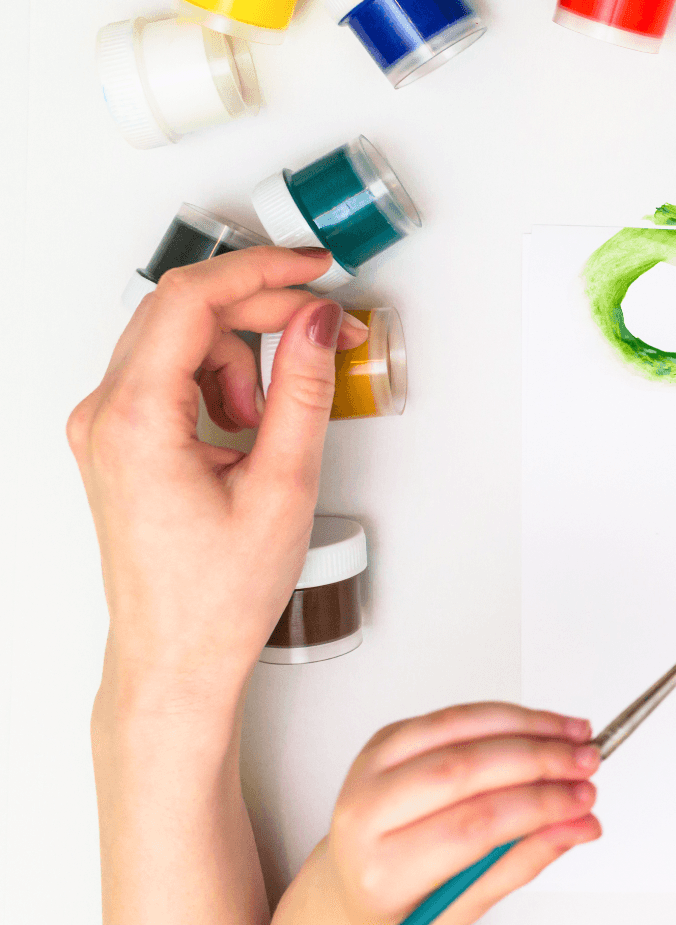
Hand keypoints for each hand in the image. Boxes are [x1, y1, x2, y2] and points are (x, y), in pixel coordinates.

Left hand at [68, 247, 366, 696]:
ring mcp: (103, 427)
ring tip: (267, 420)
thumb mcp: (283, 485)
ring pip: (177, 340)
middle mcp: (103, 415)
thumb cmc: (217, 593)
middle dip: (259, 310)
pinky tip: (242, 429)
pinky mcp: (117, 440)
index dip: (260, 271)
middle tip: (322, 327)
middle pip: (181, 311)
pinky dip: (217, 381)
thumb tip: (315, 322)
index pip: (191, 301)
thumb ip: (303, 391)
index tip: (314, 269)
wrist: (177, 655)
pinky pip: (168, 374)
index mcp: (135, 421)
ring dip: (238, 356)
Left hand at [265, 704, 603, 924]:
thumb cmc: (407, 898)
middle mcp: (366, 814)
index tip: (583, 802)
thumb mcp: (466, 903)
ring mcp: (370, 768)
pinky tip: (541, 725)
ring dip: (528, 727)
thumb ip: (524, 861)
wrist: (356, 882)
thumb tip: (579, 825)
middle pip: (463, 770)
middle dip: (539, 761)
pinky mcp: (386, 739)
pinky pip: (453, 715)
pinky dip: (505, 715)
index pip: (472, 825)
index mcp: (384, 870)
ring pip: (458, 729)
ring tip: (575, 736)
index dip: (537, 806)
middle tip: (587, 763)